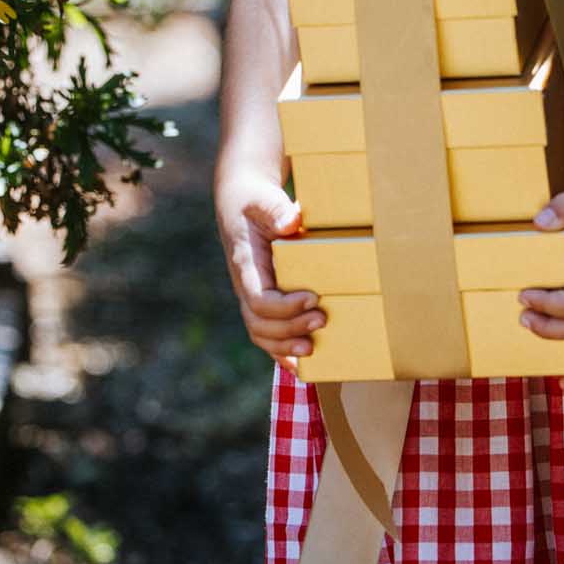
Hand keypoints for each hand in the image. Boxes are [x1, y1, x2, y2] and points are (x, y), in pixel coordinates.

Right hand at [214, 164, 324, 374]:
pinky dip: (282, 352)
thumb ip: (276, 209)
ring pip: (261, 334)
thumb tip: (291, 223)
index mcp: (245, 265)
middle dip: (290, 329)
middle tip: (322, 321)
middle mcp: (246, 286)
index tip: (312, 297)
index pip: (259, 299)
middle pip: (260, 323)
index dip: (285, 307)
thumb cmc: (255, 200)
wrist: (241, 201)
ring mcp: (252, 295)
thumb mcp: (263, 197)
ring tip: (314, 348)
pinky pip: (267, 334)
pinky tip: (301, 366)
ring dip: (286, 346)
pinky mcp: (263, 300)